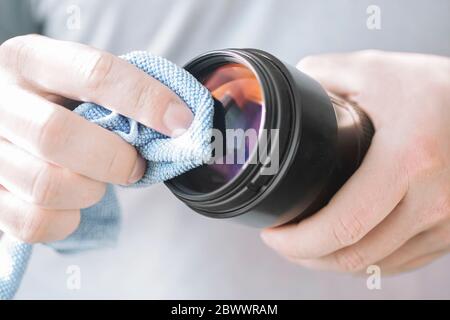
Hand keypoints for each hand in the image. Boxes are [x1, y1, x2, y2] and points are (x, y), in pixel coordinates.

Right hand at [0, 35, 192, 242]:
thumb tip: (179, 125)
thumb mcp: (83, 86)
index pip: (93, 73)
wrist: (17, 128)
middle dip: (113, 158)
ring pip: (46, 184)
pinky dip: (67, 219)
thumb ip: (122, 98)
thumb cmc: (63, 106)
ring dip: (90, 190)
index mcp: (30, 61)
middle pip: (56, 135)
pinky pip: (35, 223)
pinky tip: (72, 203)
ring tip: (97, 180)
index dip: (145, 100)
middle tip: (134, 165)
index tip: (181, 123)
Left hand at [261, 50, 449, 273]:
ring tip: (306, 245)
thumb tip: (285, 91)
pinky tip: (345, 247)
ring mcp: (446, 222)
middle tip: (282, 241)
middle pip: (354, 255)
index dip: (298, 240)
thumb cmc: (438, 88)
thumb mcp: (376, 69)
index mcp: (408, 159)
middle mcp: (433, 199)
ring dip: (332, 261)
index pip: (343, 224)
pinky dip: (364, 261)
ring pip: (376, 265)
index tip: (273, 233)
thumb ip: (322, 74)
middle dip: (306, 256)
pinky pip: (400, 262)